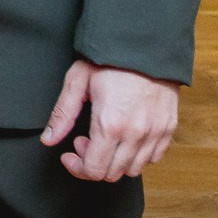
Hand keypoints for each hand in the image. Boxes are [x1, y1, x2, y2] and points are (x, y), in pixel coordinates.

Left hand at [39, 59, 178, 181]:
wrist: (146, 43)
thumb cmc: (111, 59)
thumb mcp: (78, 81)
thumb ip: (62, 114)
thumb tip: (48, 139)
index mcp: (110, 124)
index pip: (94, 170)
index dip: (77, 167)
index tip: (70, 152)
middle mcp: (136, 134)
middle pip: (113, 174)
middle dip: (93, 163)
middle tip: (85, 140)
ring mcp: (156, 132)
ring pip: (134, 169)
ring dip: (115, 161)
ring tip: (106, 137)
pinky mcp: (169, 128)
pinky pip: (153, 158)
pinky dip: (137, 155)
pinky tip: (126, 137)